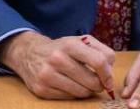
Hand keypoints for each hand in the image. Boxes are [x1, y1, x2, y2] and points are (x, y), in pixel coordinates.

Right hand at [0, 31, 114, 99]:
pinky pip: (68, 98)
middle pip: (91, 81)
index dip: (108, 74)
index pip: (98, 61)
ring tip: (82, 83)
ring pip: (81, 93)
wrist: (28, 53)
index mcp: (69, 44)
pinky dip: (73, 94)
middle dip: (98, 85)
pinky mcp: (42, 90)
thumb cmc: (61, 48)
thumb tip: (111, 69)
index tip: (108, 80)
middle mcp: (57, 59)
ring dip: (86, 90)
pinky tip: (69, 85)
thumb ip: (101, 51)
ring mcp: (47, 75)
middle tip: (95, 82)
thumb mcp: (80, 41)